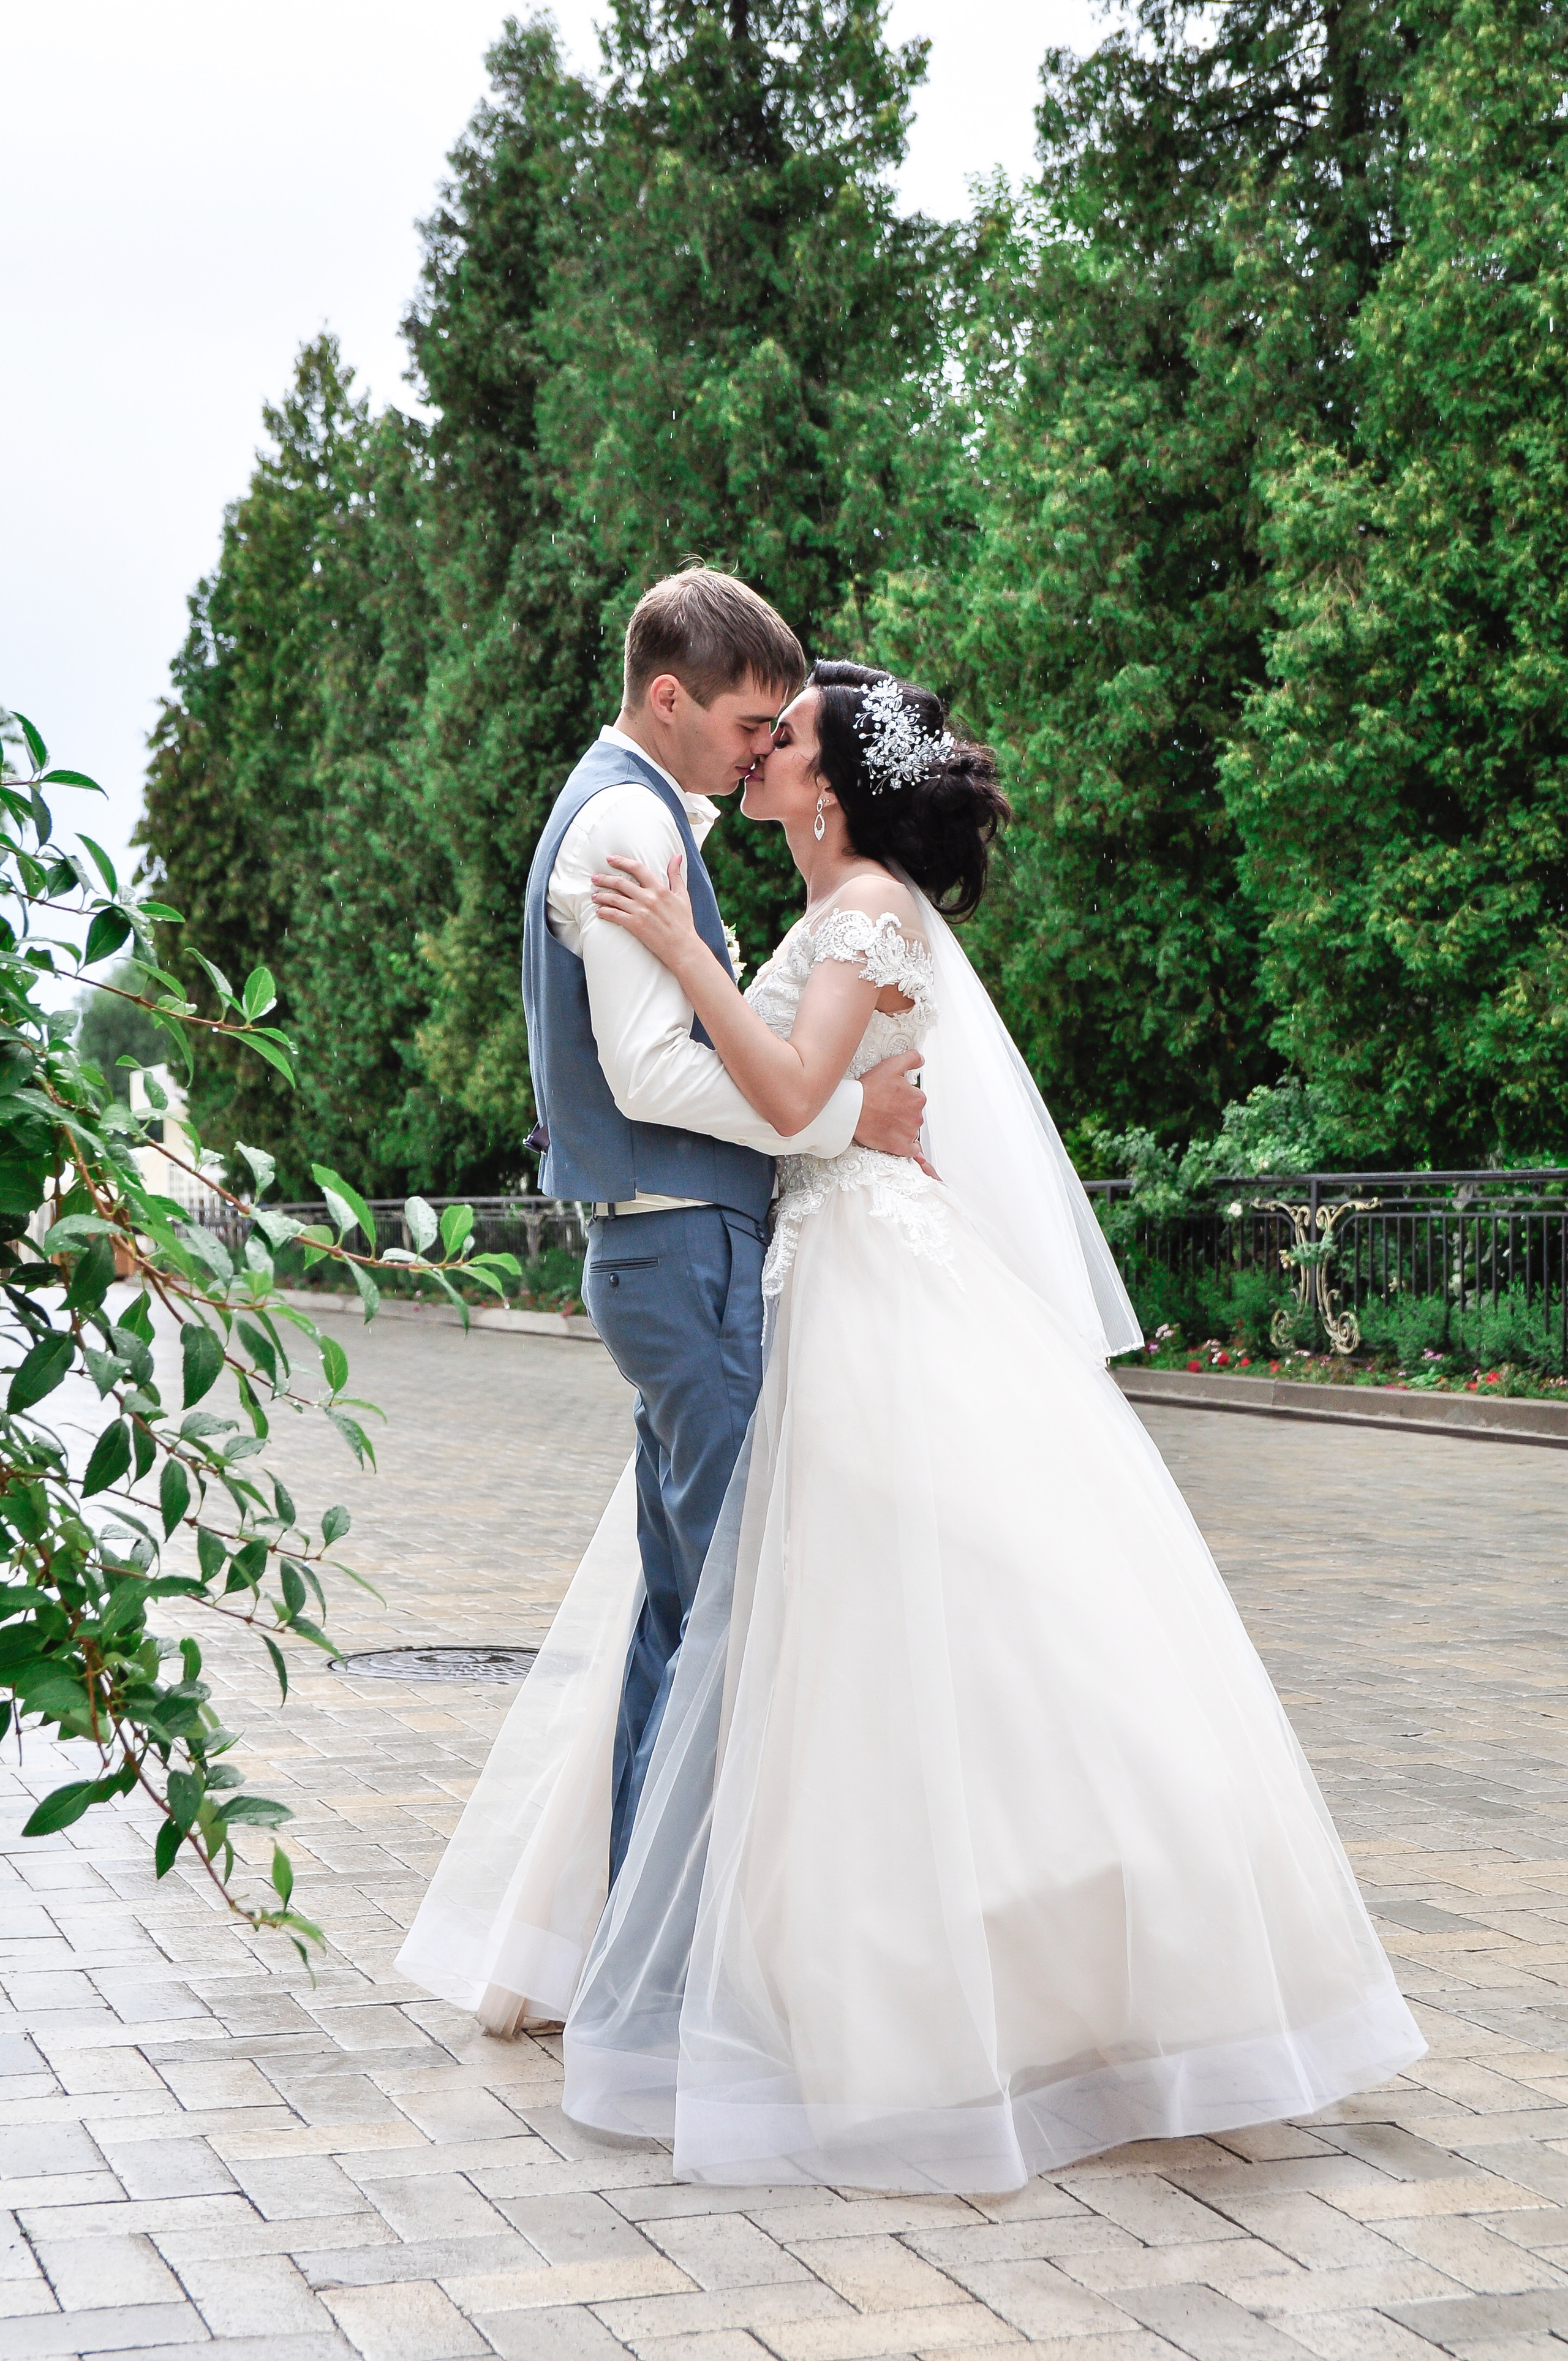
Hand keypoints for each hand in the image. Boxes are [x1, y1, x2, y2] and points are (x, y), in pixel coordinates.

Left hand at [591, 852, 699, 973]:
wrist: (682, 947)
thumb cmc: (683, 922)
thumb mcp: (682, 896)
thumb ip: (676, 875)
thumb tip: (677, 856)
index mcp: (659, 888)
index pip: (637, 868)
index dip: (621, 861)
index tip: (610, 859)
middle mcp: (648, 897)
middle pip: (620, 882)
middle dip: (604, 878)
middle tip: (595, 878)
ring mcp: (640, 911)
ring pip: (614, 898)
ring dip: (601, 896)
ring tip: (594, 896)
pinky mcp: (635, 925)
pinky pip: (614, 915)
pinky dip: (604, 912)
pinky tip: (599, 911)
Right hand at [854, 1051, 927, 1160]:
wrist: (852, 1111)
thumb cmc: (868, 1090)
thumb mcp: (891, 1066)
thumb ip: (911, 1059)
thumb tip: (921, 1060)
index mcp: (918, 1098)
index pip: (916, 1098)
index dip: (904, 1097)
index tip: (892, 1097)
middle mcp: (916, 1117)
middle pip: (913, 1114)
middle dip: (903, 1112)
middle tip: (886, 1108)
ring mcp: (908, 1133)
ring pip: (911, 1130)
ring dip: (902, 1127)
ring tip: (886, 1121)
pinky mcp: (899, 1146)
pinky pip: (912, 1150)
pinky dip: (911, 1148)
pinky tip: (908, 1146)